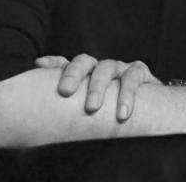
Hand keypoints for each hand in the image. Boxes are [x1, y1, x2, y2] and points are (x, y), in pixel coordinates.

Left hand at [35, 54, 161, 119]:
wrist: (151, 109)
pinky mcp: (139, 72)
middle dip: (74, 74)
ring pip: (107, 68)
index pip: (66, 64)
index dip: (54, 63)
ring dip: (98, 86)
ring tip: (93, 109)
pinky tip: (123, 113)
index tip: (39, 65)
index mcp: (85, 75)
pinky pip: (133, 76)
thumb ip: (65, 114)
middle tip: (65, 92)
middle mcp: (100, 68)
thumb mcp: (87, 112)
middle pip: (84, 61)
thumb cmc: (112, 113)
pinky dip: (127, 93)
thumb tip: (34, 124)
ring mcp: (120, 68)